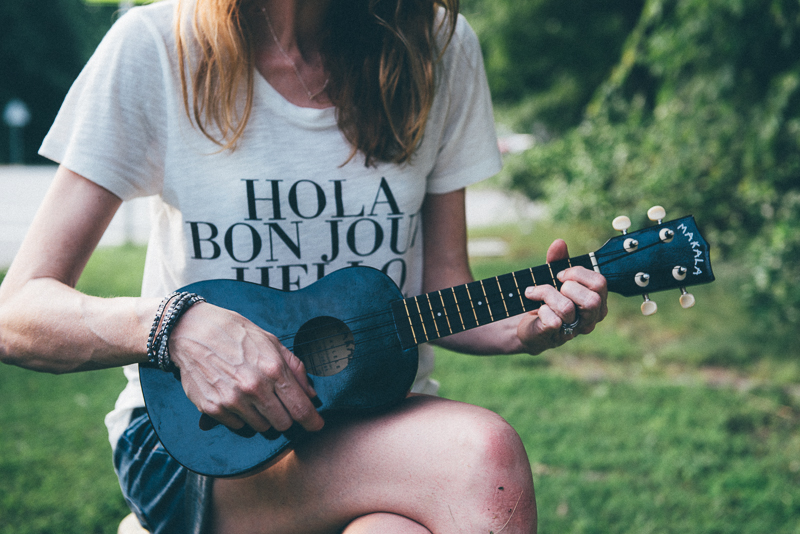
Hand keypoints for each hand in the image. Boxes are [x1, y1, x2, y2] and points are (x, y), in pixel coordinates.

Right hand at [167, 303, 324, 433]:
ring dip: (263, 416)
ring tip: (253, 396)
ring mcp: (232, 400)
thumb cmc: (236, 334)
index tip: (316, 425)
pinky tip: (235, 397)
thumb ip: (295, 368)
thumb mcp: (272, 342)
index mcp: (273, 369)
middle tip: (279, 405)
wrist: (194, 331)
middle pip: (283, 424)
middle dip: (286, 417)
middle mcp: (254, 388)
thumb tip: (310, 393)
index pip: (300, 408)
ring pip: (262, 427)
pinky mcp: (213, 408)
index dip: (312, 421)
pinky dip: (240, 416)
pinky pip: (237, 426)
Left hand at [517, 239, 607, 354]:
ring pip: (567, 308)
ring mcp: (574, 330)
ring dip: (547, 294)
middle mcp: (590, 318)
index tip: (561, 274)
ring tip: (535, 293)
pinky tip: (536, 309)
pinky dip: (541, 309)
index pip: (600, 283)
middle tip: (556, 285)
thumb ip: (558, 260)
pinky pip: (552, 320)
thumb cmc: (547, 300)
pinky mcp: (555, 336)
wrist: (528, 324)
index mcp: (597, 301)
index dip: (578, 273)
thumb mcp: (553, 277)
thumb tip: (559, 243)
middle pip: (593, 300)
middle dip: (569, 286)